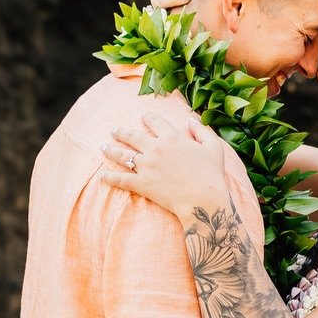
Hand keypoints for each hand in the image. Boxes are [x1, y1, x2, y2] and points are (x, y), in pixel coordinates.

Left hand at [100, 109, 231, 220]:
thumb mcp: (214, 147)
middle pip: (132, 135)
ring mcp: (146, 166)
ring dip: (110, 149)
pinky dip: (110, 177)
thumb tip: (191, 120)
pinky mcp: (142, 184)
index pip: (155, 121)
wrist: (203, 200)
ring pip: (122, 155)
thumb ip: (203, 131)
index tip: (143, 117)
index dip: (148, 117)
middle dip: (121, 131)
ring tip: (103, 146)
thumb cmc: (212, 175)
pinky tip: (102, 176)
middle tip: (114, 130)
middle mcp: (155, 149)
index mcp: (172, 137)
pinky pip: (121, 179)